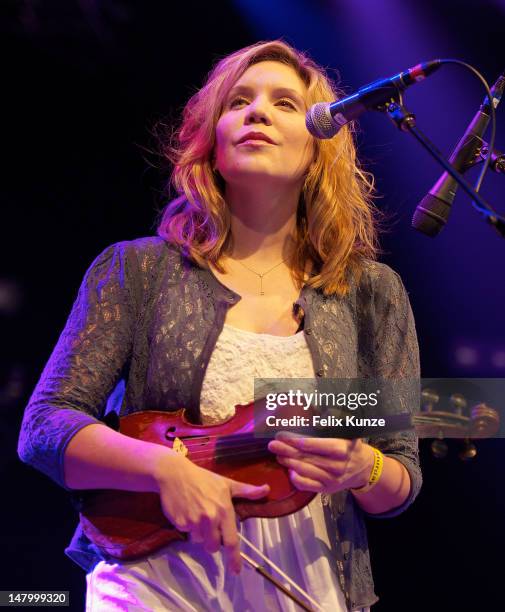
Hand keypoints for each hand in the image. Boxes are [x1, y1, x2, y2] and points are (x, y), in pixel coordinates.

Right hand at [152, 452, 269, 573]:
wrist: (175, 474)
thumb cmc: (203, 478)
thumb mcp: (226, 483)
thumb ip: (246, 491)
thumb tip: (266, 489)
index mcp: (224, 510)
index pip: (231, 540)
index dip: (234, 558)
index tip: (236, 570)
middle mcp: (210, 519)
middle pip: (213, 546)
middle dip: (213, 541)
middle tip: (210, 525)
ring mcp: (194, 522)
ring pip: (199, 541)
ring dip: (200, 533)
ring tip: (198, 514)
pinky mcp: (180, 524)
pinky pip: (187, 533)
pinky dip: (188, 526)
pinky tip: (187, 511)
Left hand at [267, 432, 374, 493]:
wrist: (363, 469)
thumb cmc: (351, 446)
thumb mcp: (349, 431)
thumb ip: (336, 422)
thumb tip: (323, 412)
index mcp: (341, 449)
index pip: (314, 444)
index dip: (295, 440)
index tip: (282, 435)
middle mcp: (336, 465)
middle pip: (306, 457)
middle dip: (286, 450)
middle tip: (273, 444)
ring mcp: (331, 479)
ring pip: (305, 470)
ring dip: (288, 462)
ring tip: (277, 454)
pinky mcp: (327, 489)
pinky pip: (309, 486)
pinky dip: (297, 480)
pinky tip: (289, 472)